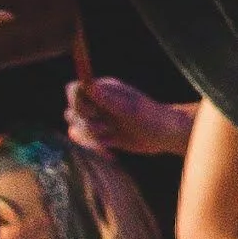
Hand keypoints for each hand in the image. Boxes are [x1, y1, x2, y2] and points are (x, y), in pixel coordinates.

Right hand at [66, 75, 196, 156]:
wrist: (165, 135)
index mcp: (102, 89)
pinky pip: (84, 141)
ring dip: (92, 138)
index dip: (78, 103)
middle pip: (72, 112)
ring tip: (113, 138)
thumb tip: (89, 86)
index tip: (95, 113)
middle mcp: (96, 102)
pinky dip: (95, 148)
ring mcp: (97, 118)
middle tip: (110, 128)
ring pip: (75, 128)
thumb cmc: (152, 117)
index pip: (74, 89)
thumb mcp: (131, 109)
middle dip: (89, 124)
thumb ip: (109, 100)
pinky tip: (111, 152)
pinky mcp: (100, 134)